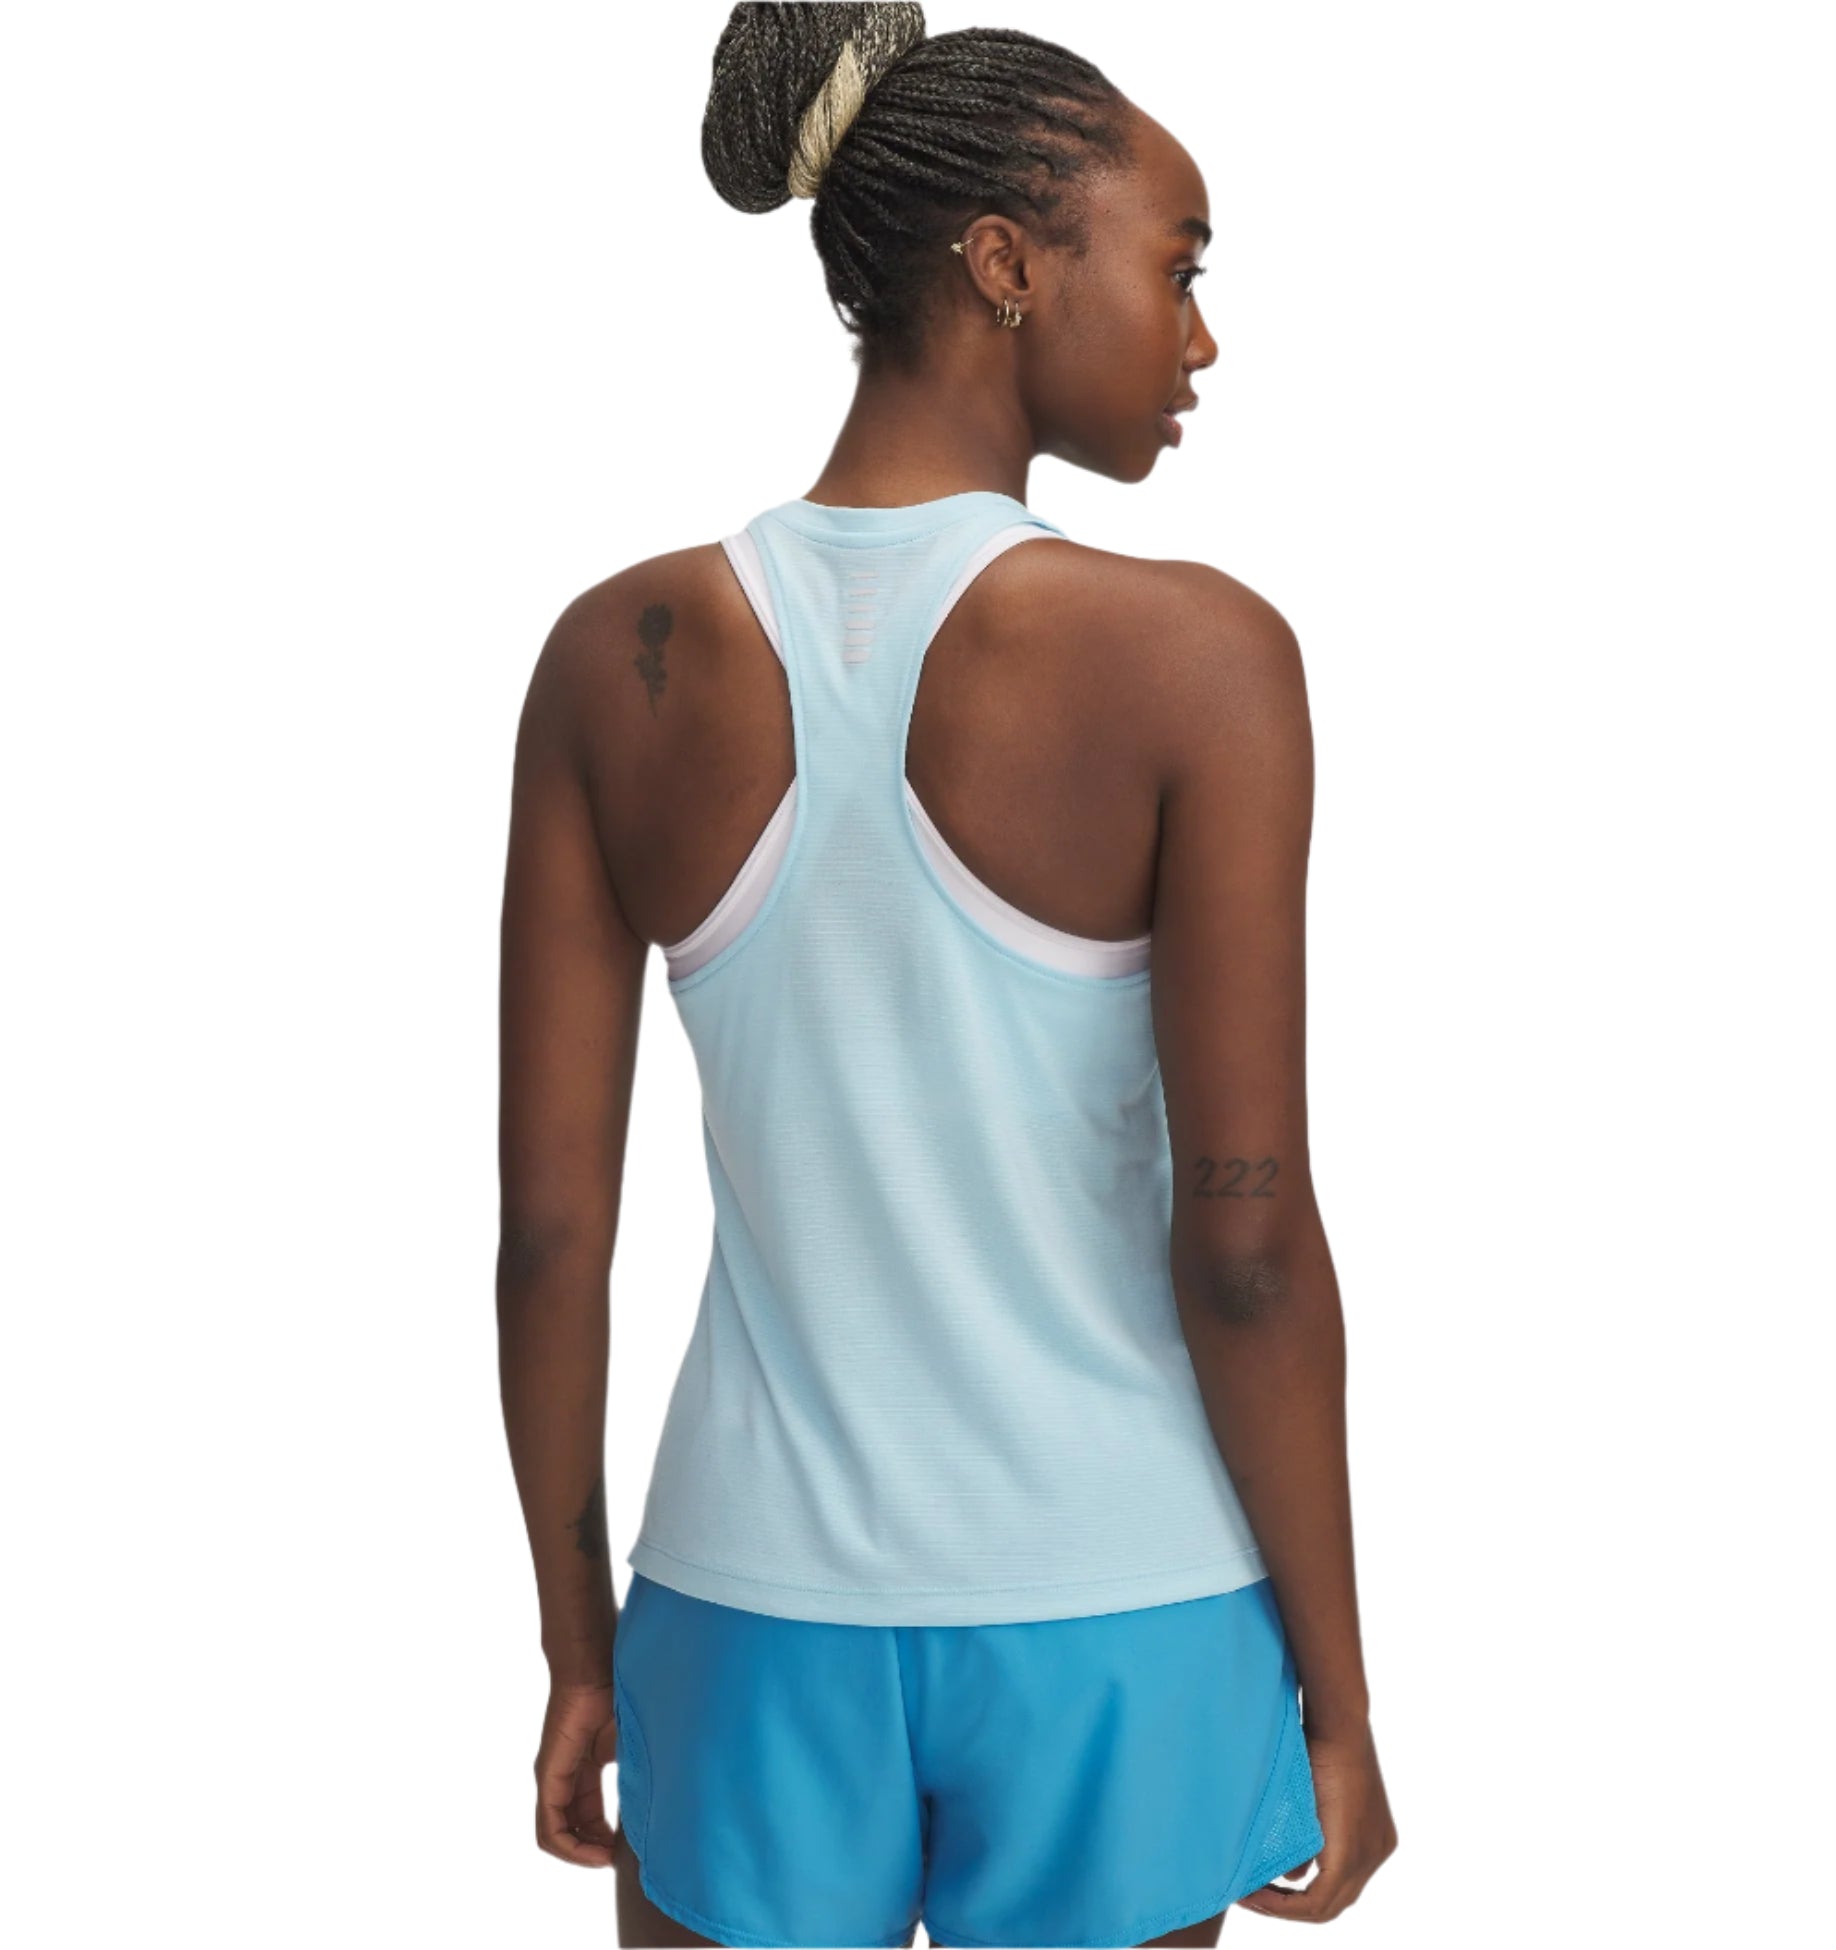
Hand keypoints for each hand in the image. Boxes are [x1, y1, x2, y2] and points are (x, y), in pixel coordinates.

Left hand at [534, 1679, 618, 1867]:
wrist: (594, 1668)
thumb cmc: (616, 1694)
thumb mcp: (629, 1745)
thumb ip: (633, 1773)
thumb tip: (654, 1803)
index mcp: (582, 1769)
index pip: (585, 1818)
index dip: (603, 1839)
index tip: (626, 1848)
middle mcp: (562, 1777)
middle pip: (571, 1830)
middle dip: (594, 1849)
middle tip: (619, 1857)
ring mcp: (552, 1778)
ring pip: (556, 1834)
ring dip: (581, 1852)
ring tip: (607, 1858)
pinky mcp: (548, 1776)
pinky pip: (549, 1827)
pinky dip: (569, 1846)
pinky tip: (595, 1849)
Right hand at [1236, 1721, 1396, 1921]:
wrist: (1336, 1723)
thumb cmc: (1319, 1741)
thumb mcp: (1312, 1795)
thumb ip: (1306, 1836)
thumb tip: (1290, 1874)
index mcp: (1373, 1836)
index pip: (1337, 1883)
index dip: (1299, 1893)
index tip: (1262, 1886)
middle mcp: (1377, 1852)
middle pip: (1333, 1901)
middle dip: (1288, 1906)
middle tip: (1250, 1896)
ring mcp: (1369, 1857)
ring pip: (1325, 1906)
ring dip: (1282, 1907)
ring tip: (1247, 1896)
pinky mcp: (1350, 1856)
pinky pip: (1317, 1901)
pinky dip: (1284, 1904)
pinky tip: (1256, 1895)